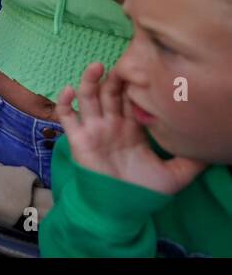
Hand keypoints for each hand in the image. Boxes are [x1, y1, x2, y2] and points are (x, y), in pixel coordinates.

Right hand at [55, 63, 205, 195]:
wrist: (121, 208)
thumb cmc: (145, 191)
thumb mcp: (176, 174)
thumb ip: (192, 160)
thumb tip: (211, 148)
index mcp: (133, 128)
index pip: (132, 99)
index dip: (135, 85)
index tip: (142, 71)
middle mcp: (112, 124)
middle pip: (110, 93)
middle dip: (113, 78)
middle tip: (120, 66)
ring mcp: (94, 129)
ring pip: (88, 98)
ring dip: (89, 81)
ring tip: (96, 67)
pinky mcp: (78, 138)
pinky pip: (67, 116)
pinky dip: (64, 102)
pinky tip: (68, 90)